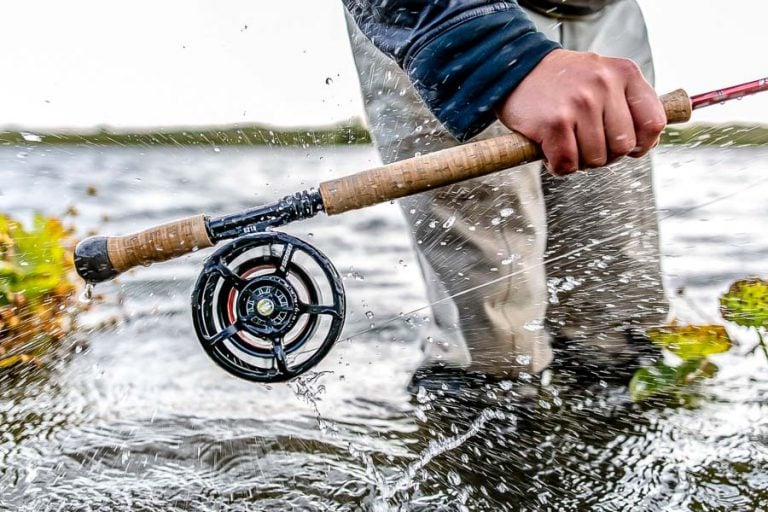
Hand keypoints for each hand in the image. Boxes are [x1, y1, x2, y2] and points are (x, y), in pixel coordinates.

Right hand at [495, 49, 666, 175]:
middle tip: (586, 144)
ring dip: (579, 160)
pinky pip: (567, 163)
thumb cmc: (563, 81)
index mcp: (624, 73)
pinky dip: (558, 165)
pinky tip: (550, 150)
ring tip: (566, 142)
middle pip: (622, 147)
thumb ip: (628, 102)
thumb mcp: (604, 76)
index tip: (627, 147)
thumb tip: (650, 142)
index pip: (653, 123)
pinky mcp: (554, 122)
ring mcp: (579, 104)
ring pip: (595, 159)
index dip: (642, 144)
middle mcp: (604, 85)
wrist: (516, 70)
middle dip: (605, 155)